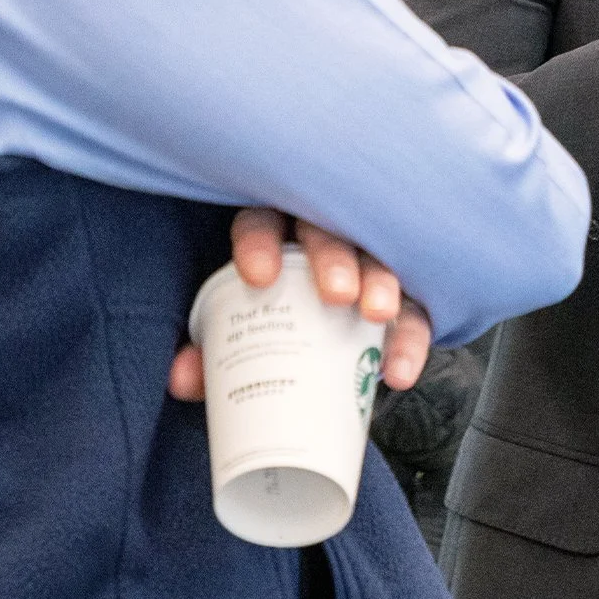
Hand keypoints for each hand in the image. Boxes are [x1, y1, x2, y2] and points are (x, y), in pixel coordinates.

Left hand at [167, 208, 434, 401]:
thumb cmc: (265, 317)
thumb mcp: (235, 326)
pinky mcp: (403, 291)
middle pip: (331, 228)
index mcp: (274, 230)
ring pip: (379, 254)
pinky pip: (414, 306)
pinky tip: (398, 373)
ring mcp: (368, 258)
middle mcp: (324, 233)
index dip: (260, 241)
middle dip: (335, 258)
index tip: (259, 277)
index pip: (263, 219)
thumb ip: (210, 349)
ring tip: (378, 317)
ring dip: (381, 282)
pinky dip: (409, 339)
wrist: (312, 338)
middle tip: (336, 295)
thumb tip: (183, 378)